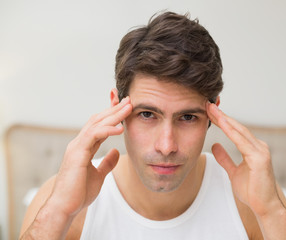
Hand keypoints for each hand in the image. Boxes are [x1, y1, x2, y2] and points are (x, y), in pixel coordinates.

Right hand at [48, 96, 131, 216]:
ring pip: (96, 124)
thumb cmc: (79, 193)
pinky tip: (120, 128)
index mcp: (84, 147)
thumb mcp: (99, 175)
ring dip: (113, 114)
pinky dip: (107, 130)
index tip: (124, 106)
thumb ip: (107, 162)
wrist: (65, 207)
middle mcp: (79, 143)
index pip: (99, 125)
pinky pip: (93, 136)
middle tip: (129, 99)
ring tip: (128, 107)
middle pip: (98, 120)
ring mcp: (76, 147)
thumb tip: (116, 152)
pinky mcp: (76, 154)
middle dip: (114, 109)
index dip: (112, 114)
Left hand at [206, 102, 280, 216]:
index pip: (235, 131)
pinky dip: (231, 131)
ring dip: (225, 119)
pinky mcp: (260, 159)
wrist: (264, 207)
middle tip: (208, 104)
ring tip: (212, 109)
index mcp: (253, 148)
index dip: (222, 120)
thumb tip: (215, 145)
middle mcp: (259, 146)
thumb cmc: (252, 190)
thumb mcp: (233, 171)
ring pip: (239, 131)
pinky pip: (242, 142)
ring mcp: (261, 151)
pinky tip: (222, 122)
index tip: (210, 111)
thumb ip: (225, 158)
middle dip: (222, 115)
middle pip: (237, 127)